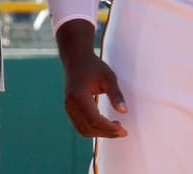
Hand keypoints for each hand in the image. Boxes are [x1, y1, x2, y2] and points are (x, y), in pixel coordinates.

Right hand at [56, 19, 126, 138]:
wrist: (76, 58)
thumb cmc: (93, 66)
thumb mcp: (108, 77)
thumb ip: (116, 95)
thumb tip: (124, 111)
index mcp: (79, 96)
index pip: (94, 120)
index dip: (109, 128)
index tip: (123, 130)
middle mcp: (70, 104)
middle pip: (88, 128)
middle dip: (106, 133)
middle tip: (122, 132)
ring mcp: (68, 107)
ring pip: (83, 130)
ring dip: (100, 133)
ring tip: (115, 128)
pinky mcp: (69, 109)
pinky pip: (80, 125)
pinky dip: (93, 129)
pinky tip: (105, 124)